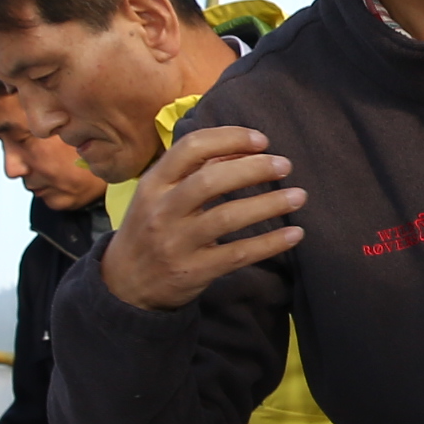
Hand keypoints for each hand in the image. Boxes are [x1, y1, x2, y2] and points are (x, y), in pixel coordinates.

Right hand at [98, 124, 304, 310]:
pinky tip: (294, 235)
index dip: (230, 138)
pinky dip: (269, 244)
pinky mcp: (193, 272)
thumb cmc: (151, 227)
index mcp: (153, 183)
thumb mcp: (159, 194)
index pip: (191, 148)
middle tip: (285, 165)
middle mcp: (162, 210)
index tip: (262, 140)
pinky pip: (238, 254)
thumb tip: (241, 148)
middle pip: (210, 180)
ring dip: (268, 204)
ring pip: (227, 217)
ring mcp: (176, 243)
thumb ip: (194, 170)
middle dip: (253, 168)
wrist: (125, 285)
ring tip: (298, 196)